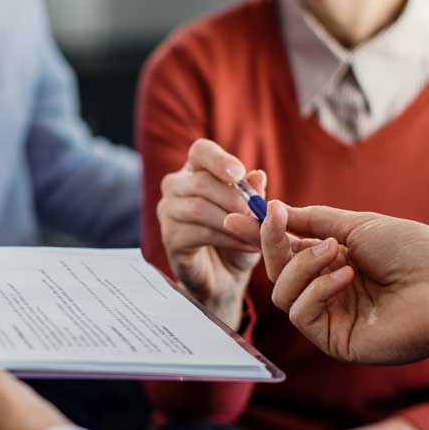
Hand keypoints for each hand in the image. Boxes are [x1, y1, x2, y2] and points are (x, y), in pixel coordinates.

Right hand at [157, 139, 265, 328]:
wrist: (225, 278)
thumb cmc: (237, 238)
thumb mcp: (252, 215)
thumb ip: (254, 195)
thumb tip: (257, 176)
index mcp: (196, 171)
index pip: (201, 151)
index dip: (219, 160)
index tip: (239, 173)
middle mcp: (176, 187)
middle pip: (200, 181)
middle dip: (234, 198)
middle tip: (260, 214)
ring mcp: (168, 212)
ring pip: (198, 208)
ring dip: (233, 221)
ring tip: (258, 233)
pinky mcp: (170, 238)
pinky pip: (198, 233)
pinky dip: (228, 239)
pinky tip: (247, 245)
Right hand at [226, 201, 428, 364]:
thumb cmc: (412, 252)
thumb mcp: (356, 224)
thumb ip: (312, 221)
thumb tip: (274, 210)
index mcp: (333, 263)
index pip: (286, 251)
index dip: (261, 235)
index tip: (236, 216)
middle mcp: (327, 290)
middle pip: (276, 272)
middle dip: (271, 244)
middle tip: (274, 221)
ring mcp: (328, 316)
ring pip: (282, 293)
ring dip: (302, 266)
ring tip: (336, 252)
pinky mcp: (332, 339)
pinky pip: (300, 313)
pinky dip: (317, 290)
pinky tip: (345, 277)